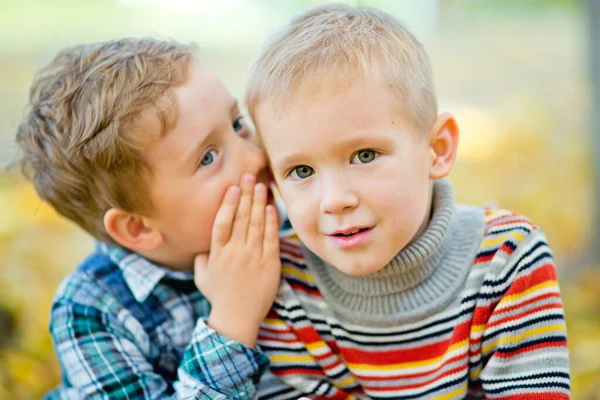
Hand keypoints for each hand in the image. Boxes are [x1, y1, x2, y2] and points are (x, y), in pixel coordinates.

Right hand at [194, 174, 280, 346]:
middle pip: (241, 218)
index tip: (233, 186)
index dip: (228, 203)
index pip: (222, 222)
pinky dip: (272, 222)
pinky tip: (271, 207)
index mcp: (217, 253)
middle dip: (246, 194)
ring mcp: (252, 257)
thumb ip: (202, 258)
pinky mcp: (269, 264)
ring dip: (259, 202)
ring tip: (262, 185)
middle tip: (250, 175)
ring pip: (256, 224)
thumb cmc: (219, 297)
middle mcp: (234, 252)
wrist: (237, 319)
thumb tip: (204, 246)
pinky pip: (271, 239)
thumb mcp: (202, 277)